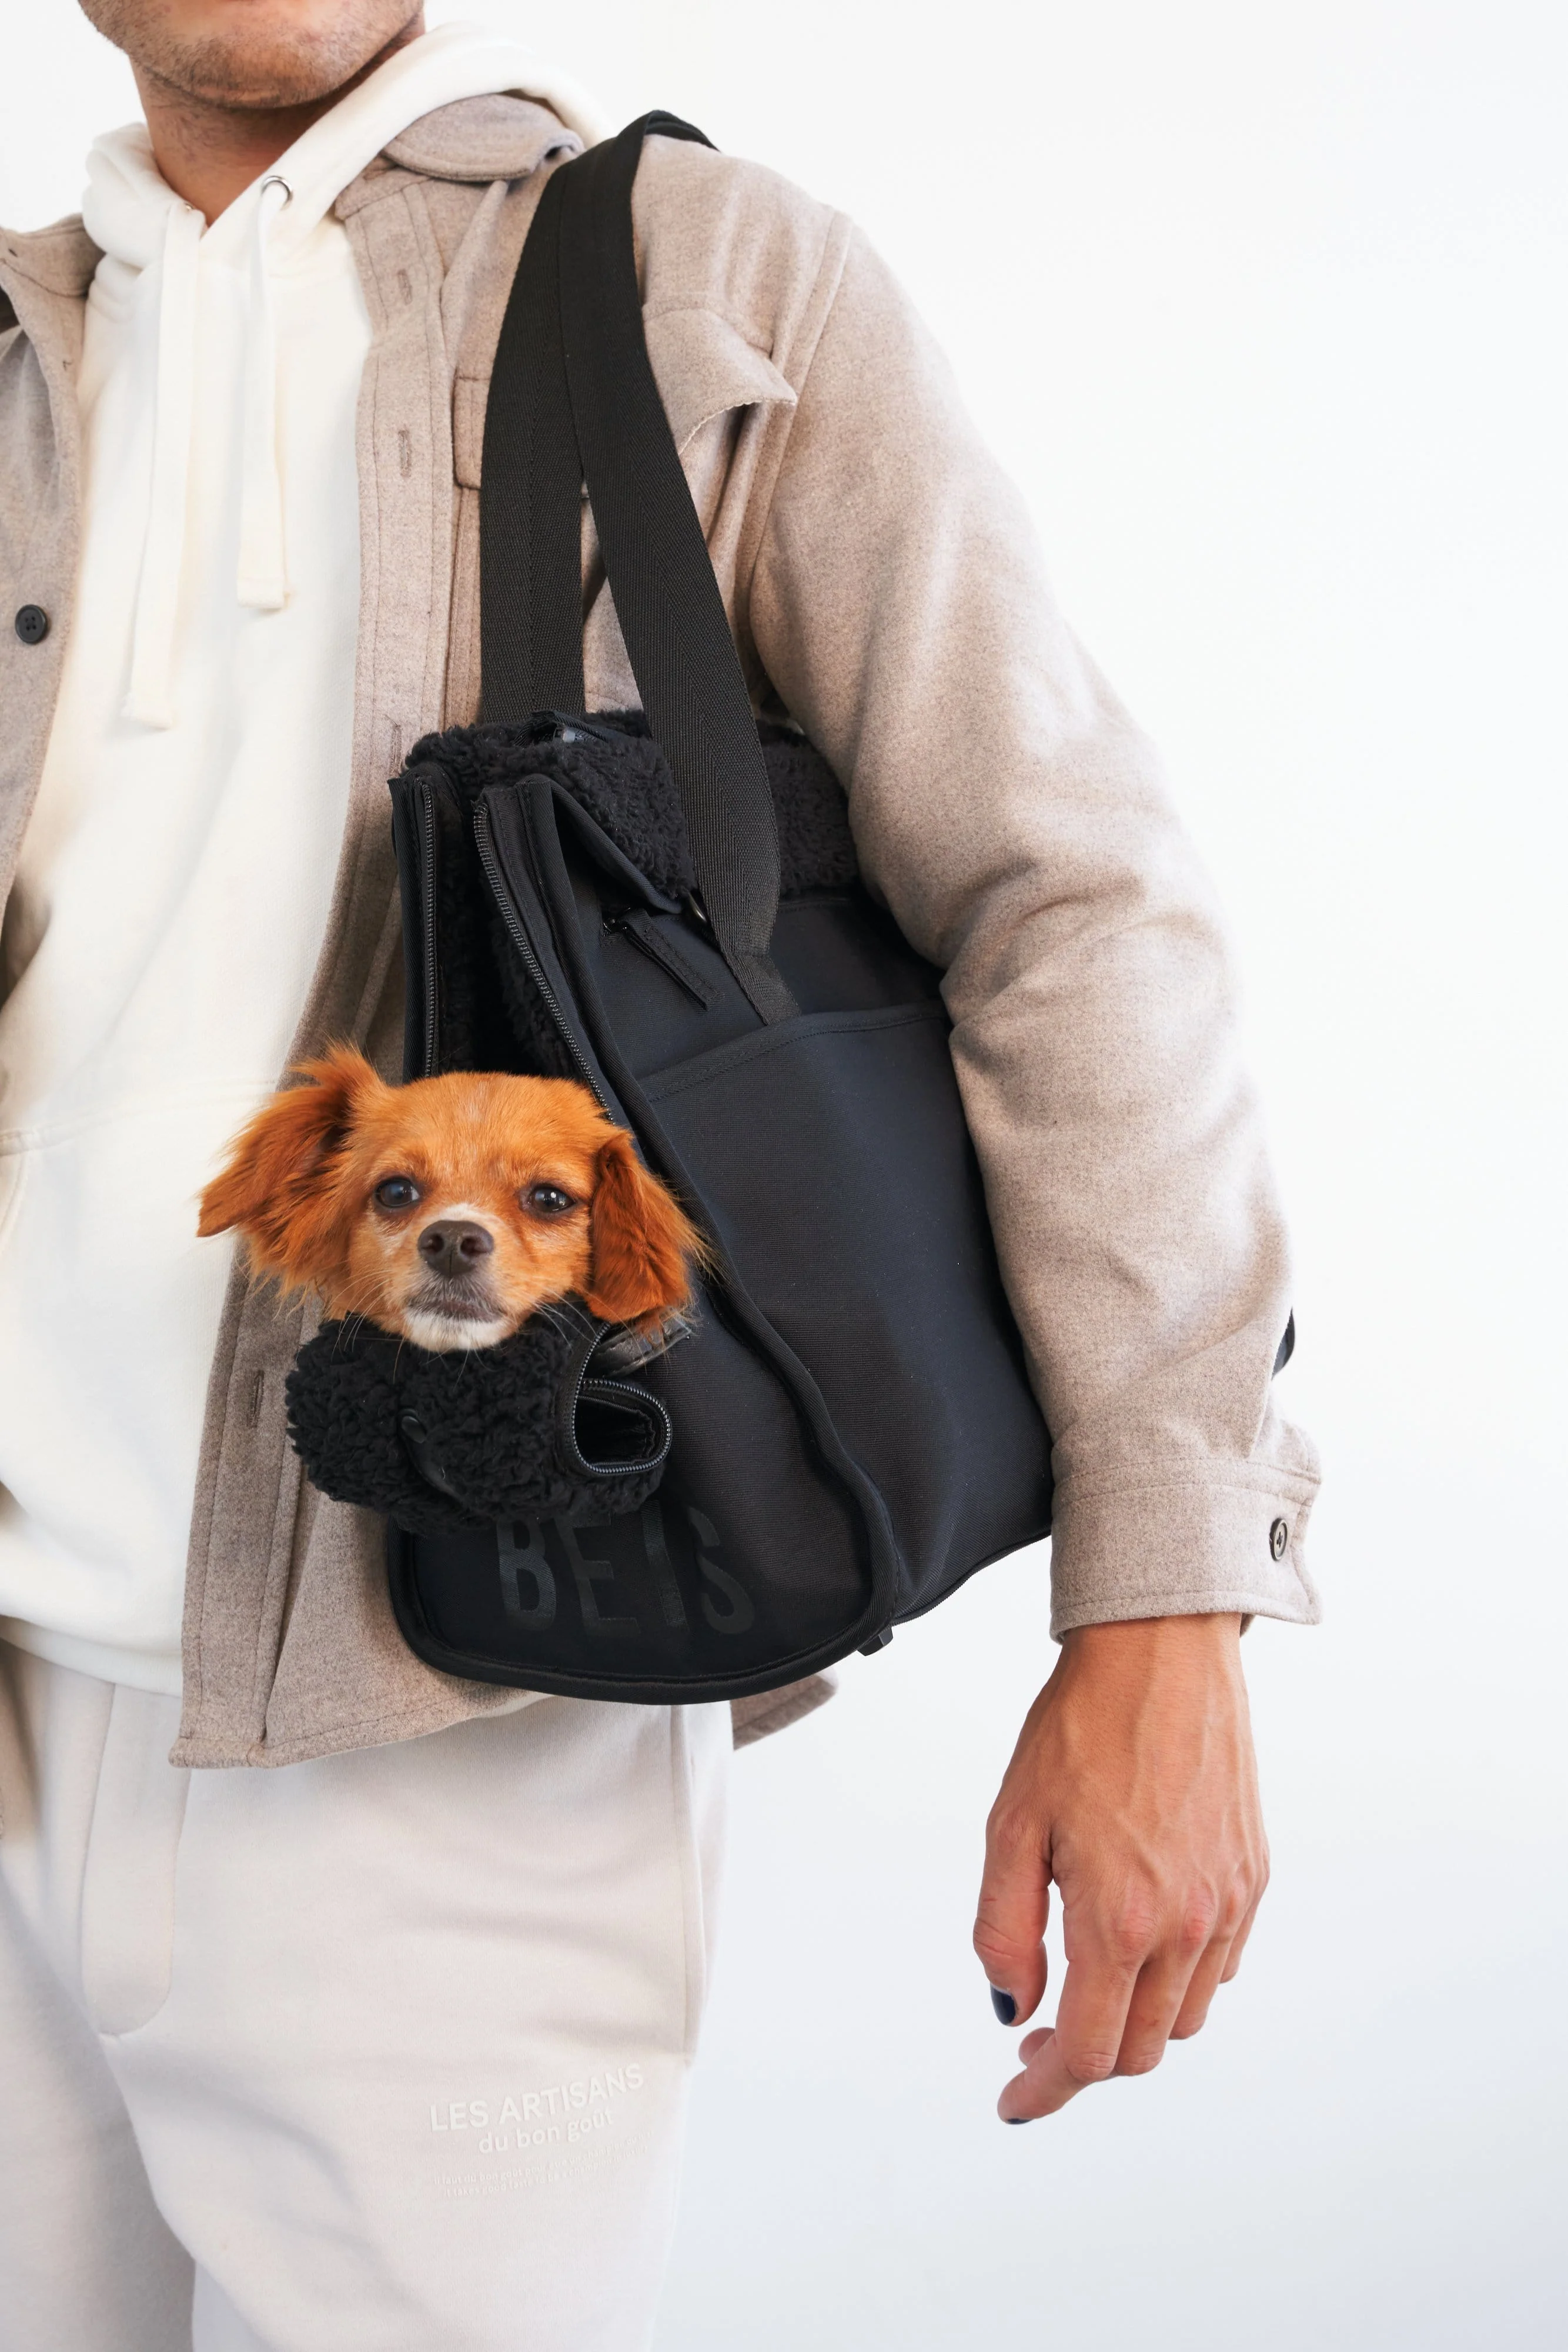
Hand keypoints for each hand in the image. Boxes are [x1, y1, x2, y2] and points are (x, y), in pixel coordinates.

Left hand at [972, 1613, 1266, 2120]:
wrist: (1160, 1654)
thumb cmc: (1079, 1728)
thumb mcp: (1012, 1826)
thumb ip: (1005, 1930)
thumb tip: (1013, 2008)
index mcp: (1122, 1919)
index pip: (1089, 2054)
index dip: (1045, 2091)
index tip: (1014, 2102)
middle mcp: (1188, 1924)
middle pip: (1139, 2051)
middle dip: (1084, 2061)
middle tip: (1037, 2036)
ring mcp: (1229, 1903)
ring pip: (1183, 2018)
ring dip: (1133, 2024)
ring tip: (1085, 1987)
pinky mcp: (1253, 1876)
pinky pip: (1218, 1967)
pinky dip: (1176, 1982)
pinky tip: (1139, 1944)